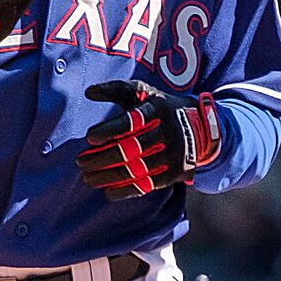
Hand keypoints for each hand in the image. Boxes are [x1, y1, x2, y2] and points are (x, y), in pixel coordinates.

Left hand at [77, 80, 221, 197]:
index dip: (109, 130)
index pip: (131, 121)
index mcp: (158, 109)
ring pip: (135, 170)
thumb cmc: (160, 108)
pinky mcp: (174, 173)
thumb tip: (89, 92)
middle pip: (130, 149)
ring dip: (107, 176)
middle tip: (80, 162)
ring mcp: (172, 155)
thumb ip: (116, 89)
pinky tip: (107, 191)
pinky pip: (146, 185)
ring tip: (87, 178)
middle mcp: (167, 132)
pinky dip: (124, 190)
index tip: (89, 138)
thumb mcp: (143, 92)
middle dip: (101, 158)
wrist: (201, 128)